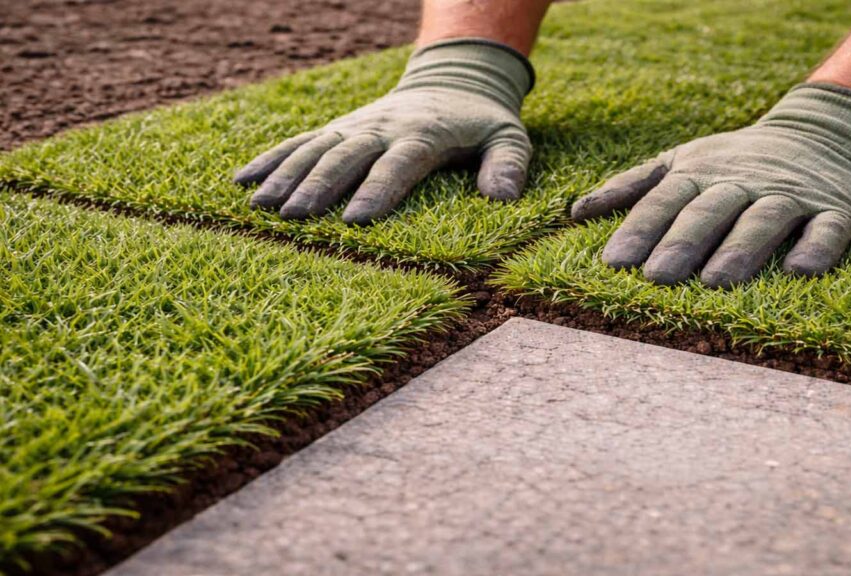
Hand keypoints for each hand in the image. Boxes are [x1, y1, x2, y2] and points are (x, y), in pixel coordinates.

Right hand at [235, 39, 533, 223]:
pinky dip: (271, 159)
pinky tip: (241, 181)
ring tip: (260, 206)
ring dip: (286, 175)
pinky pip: (300, 141)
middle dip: (319, 185)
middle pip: (347, 156)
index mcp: (424, 134)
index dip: (378, 189)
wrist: (454, 79)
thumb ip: (510, 165)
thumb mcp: (510, 138)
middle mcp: (383, 128)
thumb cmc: (484, 122)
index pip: (399, 163)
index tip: (357, 220)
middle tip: (293, 216)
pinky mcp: (338, 129)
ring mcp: (356, 127)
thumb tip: (504, 198)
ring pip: (315, 148)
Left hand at [571, 83, 850, 287]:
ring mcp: (791, 194)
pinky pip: (828, 227)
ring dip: (740, 249)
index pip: (665, 201)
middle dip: (682, 243)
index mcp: (701, 173)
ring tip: (718, 281)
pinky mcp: (837, 208)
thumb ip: (632, 187)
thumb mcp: (681, 162)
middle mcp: (743, 182)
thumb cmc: (736, 160)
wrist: (825, 130)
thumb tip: (574, 213)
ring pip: (764, 219)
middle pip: (709, 211)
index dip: (640, 230)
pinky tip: (801, 271)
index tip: (615, 263)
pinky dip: (817, 246)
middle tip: (657, 279)